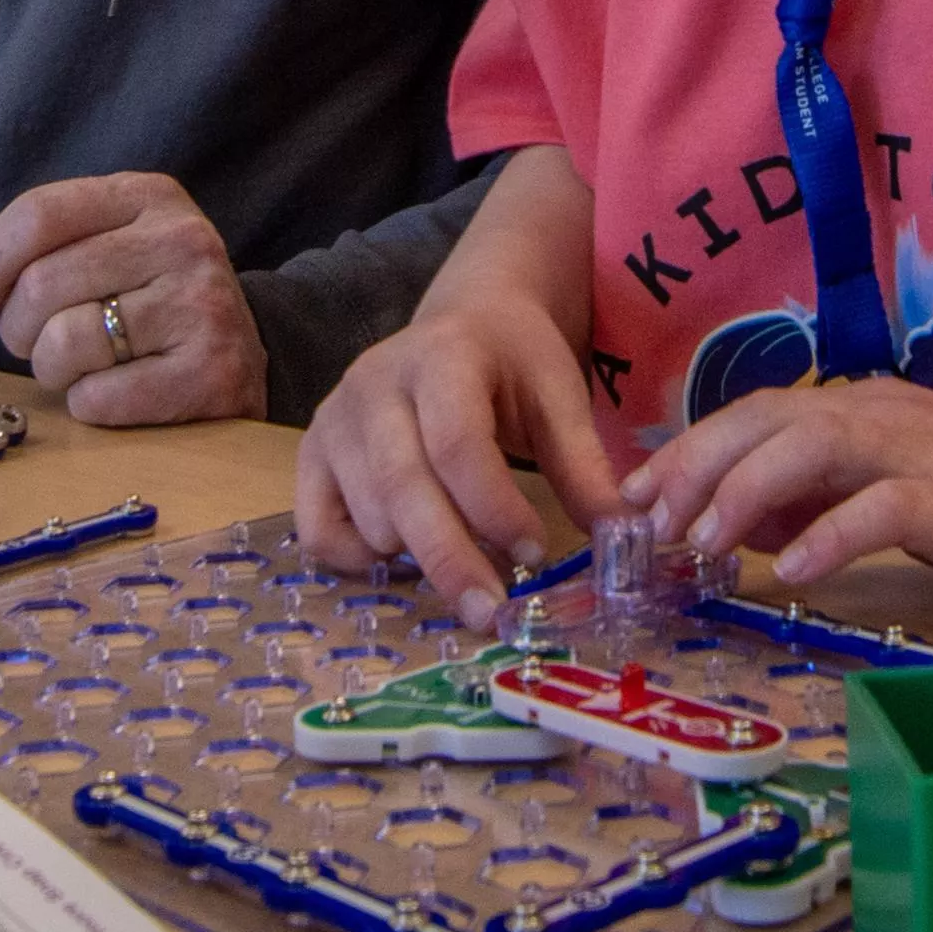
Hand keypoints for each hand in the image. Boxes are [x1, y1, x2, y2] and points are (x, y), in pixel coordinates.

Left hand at [0, 173, 265, 425]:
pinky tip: (115, 392)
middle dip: (17, 328)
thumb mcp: (89, 254)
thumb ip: (12, 259)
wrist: (244, 351)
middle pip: (43, 283)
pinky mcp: (212, 371)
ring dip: (51, 369)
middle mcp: (184, 240)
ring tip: (76, 366)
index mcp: (149, 196)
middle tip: (33, 343)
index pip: (40, 213)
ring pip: (65, 343)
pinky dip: (88, 405)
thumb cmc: (145, 298)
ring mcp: (203, 305)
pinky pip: (99, 397)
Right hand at [296, 288, 625, 628]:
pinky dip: (355, 558)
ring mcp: (335, 418)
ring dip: (416, 555)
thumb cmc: (515, 360)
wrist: (466, 318)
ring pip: (367, 513)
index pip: (457, 443)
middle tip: (494, 613)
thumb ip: (583, 466)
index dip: (494, 508)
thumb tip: (620, 540)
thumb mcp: (558, 395)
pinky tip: (401, 557)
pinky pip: (317, 528)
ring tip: (464, 559)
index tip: (534, 555)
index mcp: (442, 355)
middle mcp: (374, 382)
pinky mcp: (312, 451)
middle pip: (403, 487)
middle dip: (452, 560)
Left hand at [626, 378, 932, 622]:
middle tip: (647, 522)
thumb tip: (735, 518)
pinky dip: (832, 533)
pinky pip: (884, 507)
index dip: (687, 451)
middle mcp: (884, 416)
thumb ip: (819, 499)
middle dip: (696, 465)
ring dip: (746, 490)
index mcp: (864, 413)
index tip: (631, 498)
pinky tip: (793, 571)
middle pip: (767, 420)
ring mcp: (924, 453)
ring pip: (814, 447)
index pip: (754, 416)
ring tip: (701, 540)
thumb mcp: (893, 497)